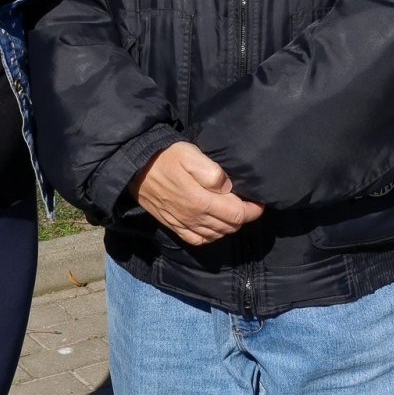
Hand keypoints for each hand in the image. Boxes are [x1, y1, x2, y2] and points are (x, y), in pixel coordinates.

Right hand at [127, 142, 263, 246]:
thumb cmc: (165, 156)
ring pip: (216, 235)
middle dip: (243, 217)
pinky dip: (211, 236)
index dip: (253, 210)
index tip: (259, 201)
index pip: (238, 214)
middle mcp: (194, 217)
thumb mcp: (190, 154)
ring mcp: (183, 223)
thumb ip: (211, 172)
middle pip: (230, 227)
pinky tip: (212, 226)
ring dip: (228, 226)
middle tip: (246, 203)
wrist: (134, 166)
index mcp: (201, 201)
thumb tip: (228, 187)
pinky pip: (197, 240)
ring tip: (231, 211)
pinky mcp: (173, 225)